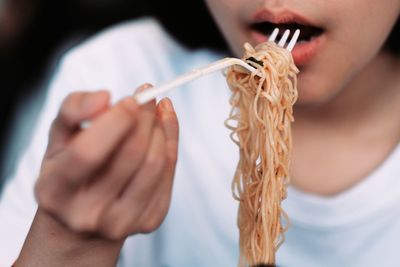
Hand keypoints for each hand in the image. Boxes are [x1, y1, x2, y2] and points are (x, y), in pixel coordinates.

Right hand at [35, 84, 178, 239]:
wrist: (82, 217)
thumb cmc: (70, 167)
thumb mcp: (59, 138)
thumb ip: (73, 110)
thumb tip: (104, 97)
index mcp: (56, 191)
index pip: (89, 152)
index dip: (116, 121)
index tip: (132, 98)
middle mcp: (88, 214)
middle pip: (131, 154)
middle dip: (144, 117)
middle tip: (147, 95)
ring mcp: (122, 222)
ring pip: (155, 163)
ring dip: (160, 128)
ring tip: (155, 110)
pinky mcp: (149, 221)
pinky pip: (169, 172)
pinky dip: (170, 142)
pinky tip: (163, 127)